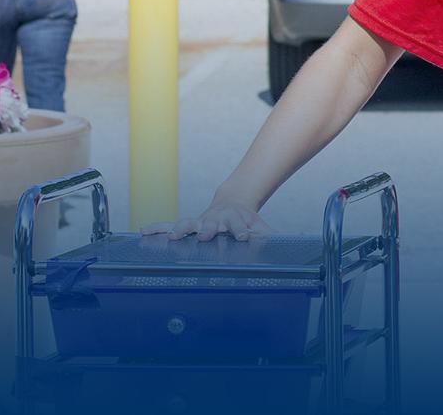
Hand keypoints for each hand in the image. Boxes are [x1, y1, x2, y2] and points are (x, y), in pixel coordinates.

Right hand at [142, 198, 271, 241]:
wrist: (233, 202)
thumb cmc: (247, 221)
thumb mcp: (261, 228)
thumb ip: (273, 237)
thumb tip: (299, 241)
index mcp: (234, 220)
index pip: (239, 225)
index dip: (241, 230)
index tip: (244, 235)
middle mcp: (215, 219)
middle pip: (211, 223)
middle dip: (207, 228)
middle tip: (204, 235)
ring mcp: (200, 220)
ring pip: (188, 223)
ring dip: (180, 229)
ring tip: (170, 236)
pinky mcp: (188, 224)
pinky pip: (169, 225)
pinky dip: (157, 228)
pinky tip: (143, 231)